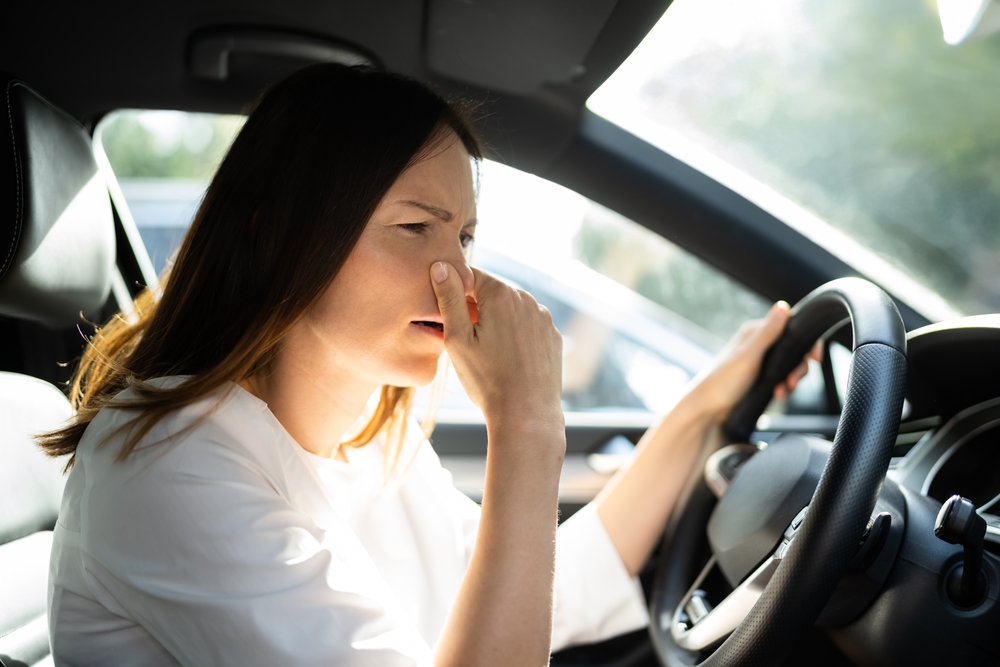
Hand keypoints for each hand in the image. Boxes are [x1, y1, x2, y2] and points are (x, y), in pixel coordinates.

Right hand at [430, 261, 563, 435]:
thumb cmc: (487, 379)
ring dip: (495, 320)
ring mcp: (544, 318)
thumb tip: (440, 266)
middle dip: (475, 307)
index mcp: (501, 294)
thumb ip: (449, 298)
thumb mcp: (457, 338)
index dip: (454, 291)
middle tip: (463, 338)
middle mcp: (527, 299)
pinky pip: (528, 326)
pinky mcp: (552, 337)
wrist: (526, 415)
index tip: (446, 314)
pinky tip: (507, 359)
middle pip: (492, 292)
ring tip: (485, 352)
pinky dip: (515, 335)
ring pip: (511, 309)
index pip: (470, 275)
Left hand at [687, 302, 822, 420]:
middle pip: (795, 349)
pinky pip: (781, 378)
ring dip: (791, 380)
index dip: (807, 343)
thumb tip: (782, 306)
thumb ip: (768, 333)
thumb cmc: (723, 381)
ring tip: (783, 391)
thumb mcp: (749, 356)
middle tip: (793, 381)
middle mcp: (759, 343)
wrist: (707, 408)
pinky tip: (778, 395)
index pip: (792, 328)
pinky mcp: (759, 377)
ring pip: (789, 366)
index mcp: (756, 332)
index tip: (815, 359)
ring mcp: (759, 360)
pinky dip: (784, 387)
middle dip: (799, 367)